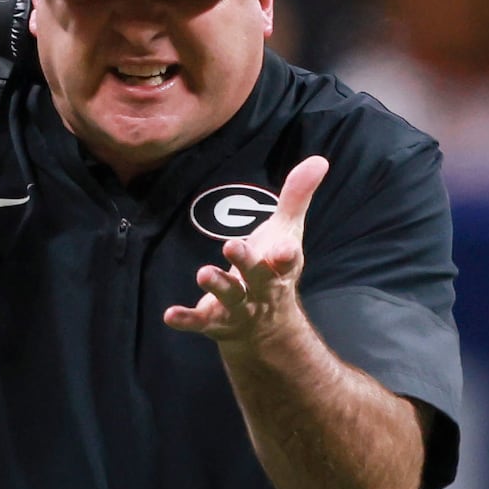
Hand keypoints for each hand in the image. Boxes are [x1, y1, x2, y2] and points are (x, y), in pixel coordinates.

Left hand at [163, 155, 324, 346]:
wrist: (265, 328)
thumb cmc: (273, 268)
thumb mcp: (287, 233)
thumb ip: (297, 197)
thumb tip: (319, 160)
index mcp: (280, 267)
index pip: (287, 260)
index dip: (285, 255)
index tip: (284, 249)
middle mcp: (262, 289)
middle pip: (257, 276)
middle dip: (245, 263)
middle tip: (231, 246)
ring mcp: (238, 306)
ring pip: (230, 297)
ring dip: (218, 286)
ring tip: (203, 273)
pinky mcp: (215, 320)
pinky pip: (200, 321)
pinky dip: (186, 319)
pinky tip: (169, 315)